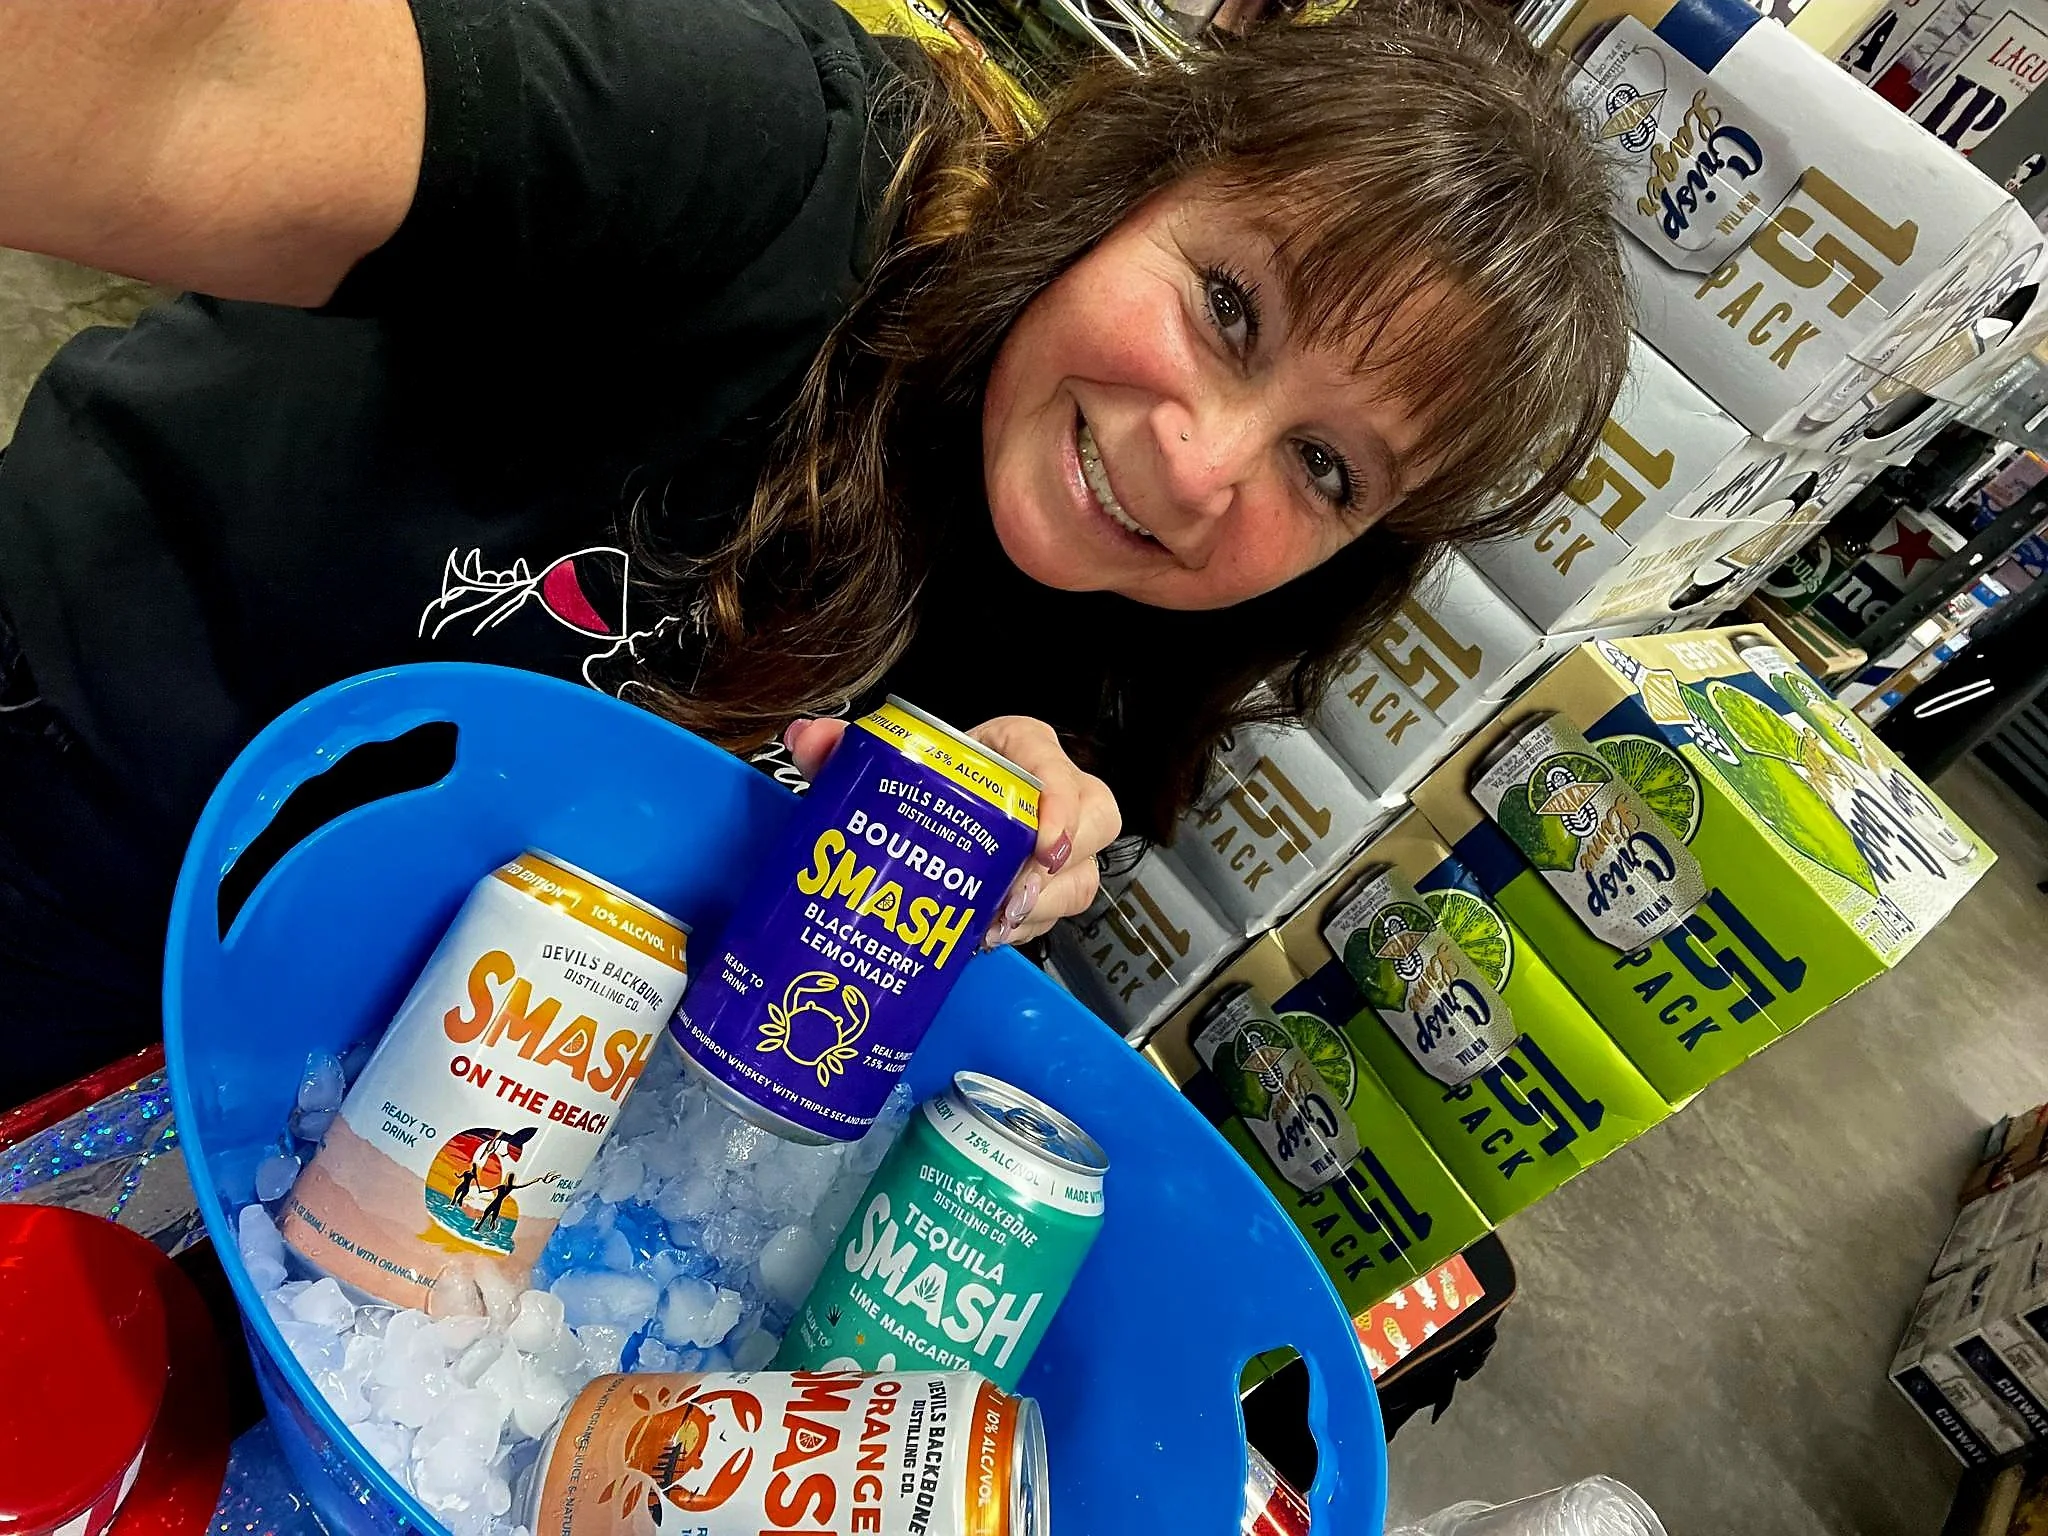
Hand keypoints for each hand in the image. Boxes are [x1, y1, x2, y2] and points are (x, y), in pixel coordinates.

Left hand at [784, 714, 1119, 947]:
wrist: (933, 808)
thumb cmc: (926, 777)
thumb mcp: (884, 761)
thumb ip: (843, 749)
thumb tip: (806, 739)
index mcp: (1018, 749)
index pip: (1057, 763)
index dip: (1062, 804)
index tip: (1044, 843)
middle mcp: (1051, 793)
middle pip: (1096, 823)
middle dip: (1062, 868)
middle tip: (1016, 897)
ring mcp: (1056, 842)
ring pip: (1080, 876)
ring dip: (1042, 908)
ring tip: (993, 926)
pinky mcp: (1046, 882)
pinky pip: (1055, 910)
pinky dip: (1024, 928)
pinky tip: (986, 936)